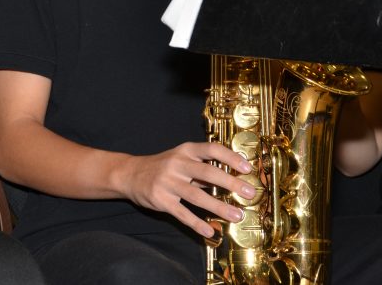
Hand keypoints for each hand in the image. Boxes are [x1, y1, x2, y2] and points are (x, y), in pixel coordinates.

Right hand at [119, 141, 256, 238]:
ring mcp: (168, 182)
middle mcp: (177, 164)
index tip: (247, 167)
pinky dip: (196, 223)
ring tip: (237, 215)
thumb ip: (202, 167)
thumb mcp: (180, 159)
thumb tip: (231, 177)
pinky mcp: (161, 200)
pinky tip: (210, 231)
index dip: (230, 157)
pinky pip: (182, 213)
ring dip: (219, 207)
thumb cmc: (162, 166)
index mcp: (185, 151)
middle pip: (208, 172)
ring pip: (197, 196)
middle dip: (231, 183)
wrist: (130, 174)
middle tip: (250, 193)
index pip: (211, 149)